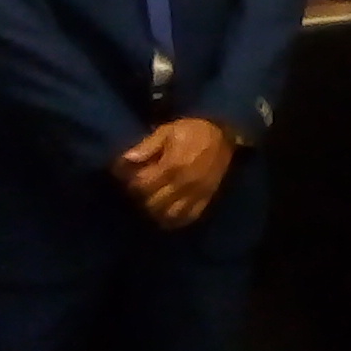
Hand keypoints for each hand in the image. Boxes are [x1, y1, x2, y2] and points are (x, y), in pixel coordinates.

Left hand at [115, 117, 236, 227]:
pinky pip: (188, 216)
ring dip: (156, 212)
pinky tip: (166, 215)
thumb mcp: (168, 131)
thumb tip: (126, 159)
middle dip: (141, 198)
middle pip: (153, 203)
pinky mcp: (205, 198)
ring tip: (150, 202)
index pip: (143, 185)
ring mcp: (196, 193)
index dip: (131, 183)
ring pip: (169, 214)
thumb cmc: (192, 131)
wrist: (224, 135)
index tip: (128, 178)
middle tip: (138, 191)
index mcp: (172, 166)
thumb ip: (147, 146)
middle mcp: (184, 183)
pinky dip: (175, 220)